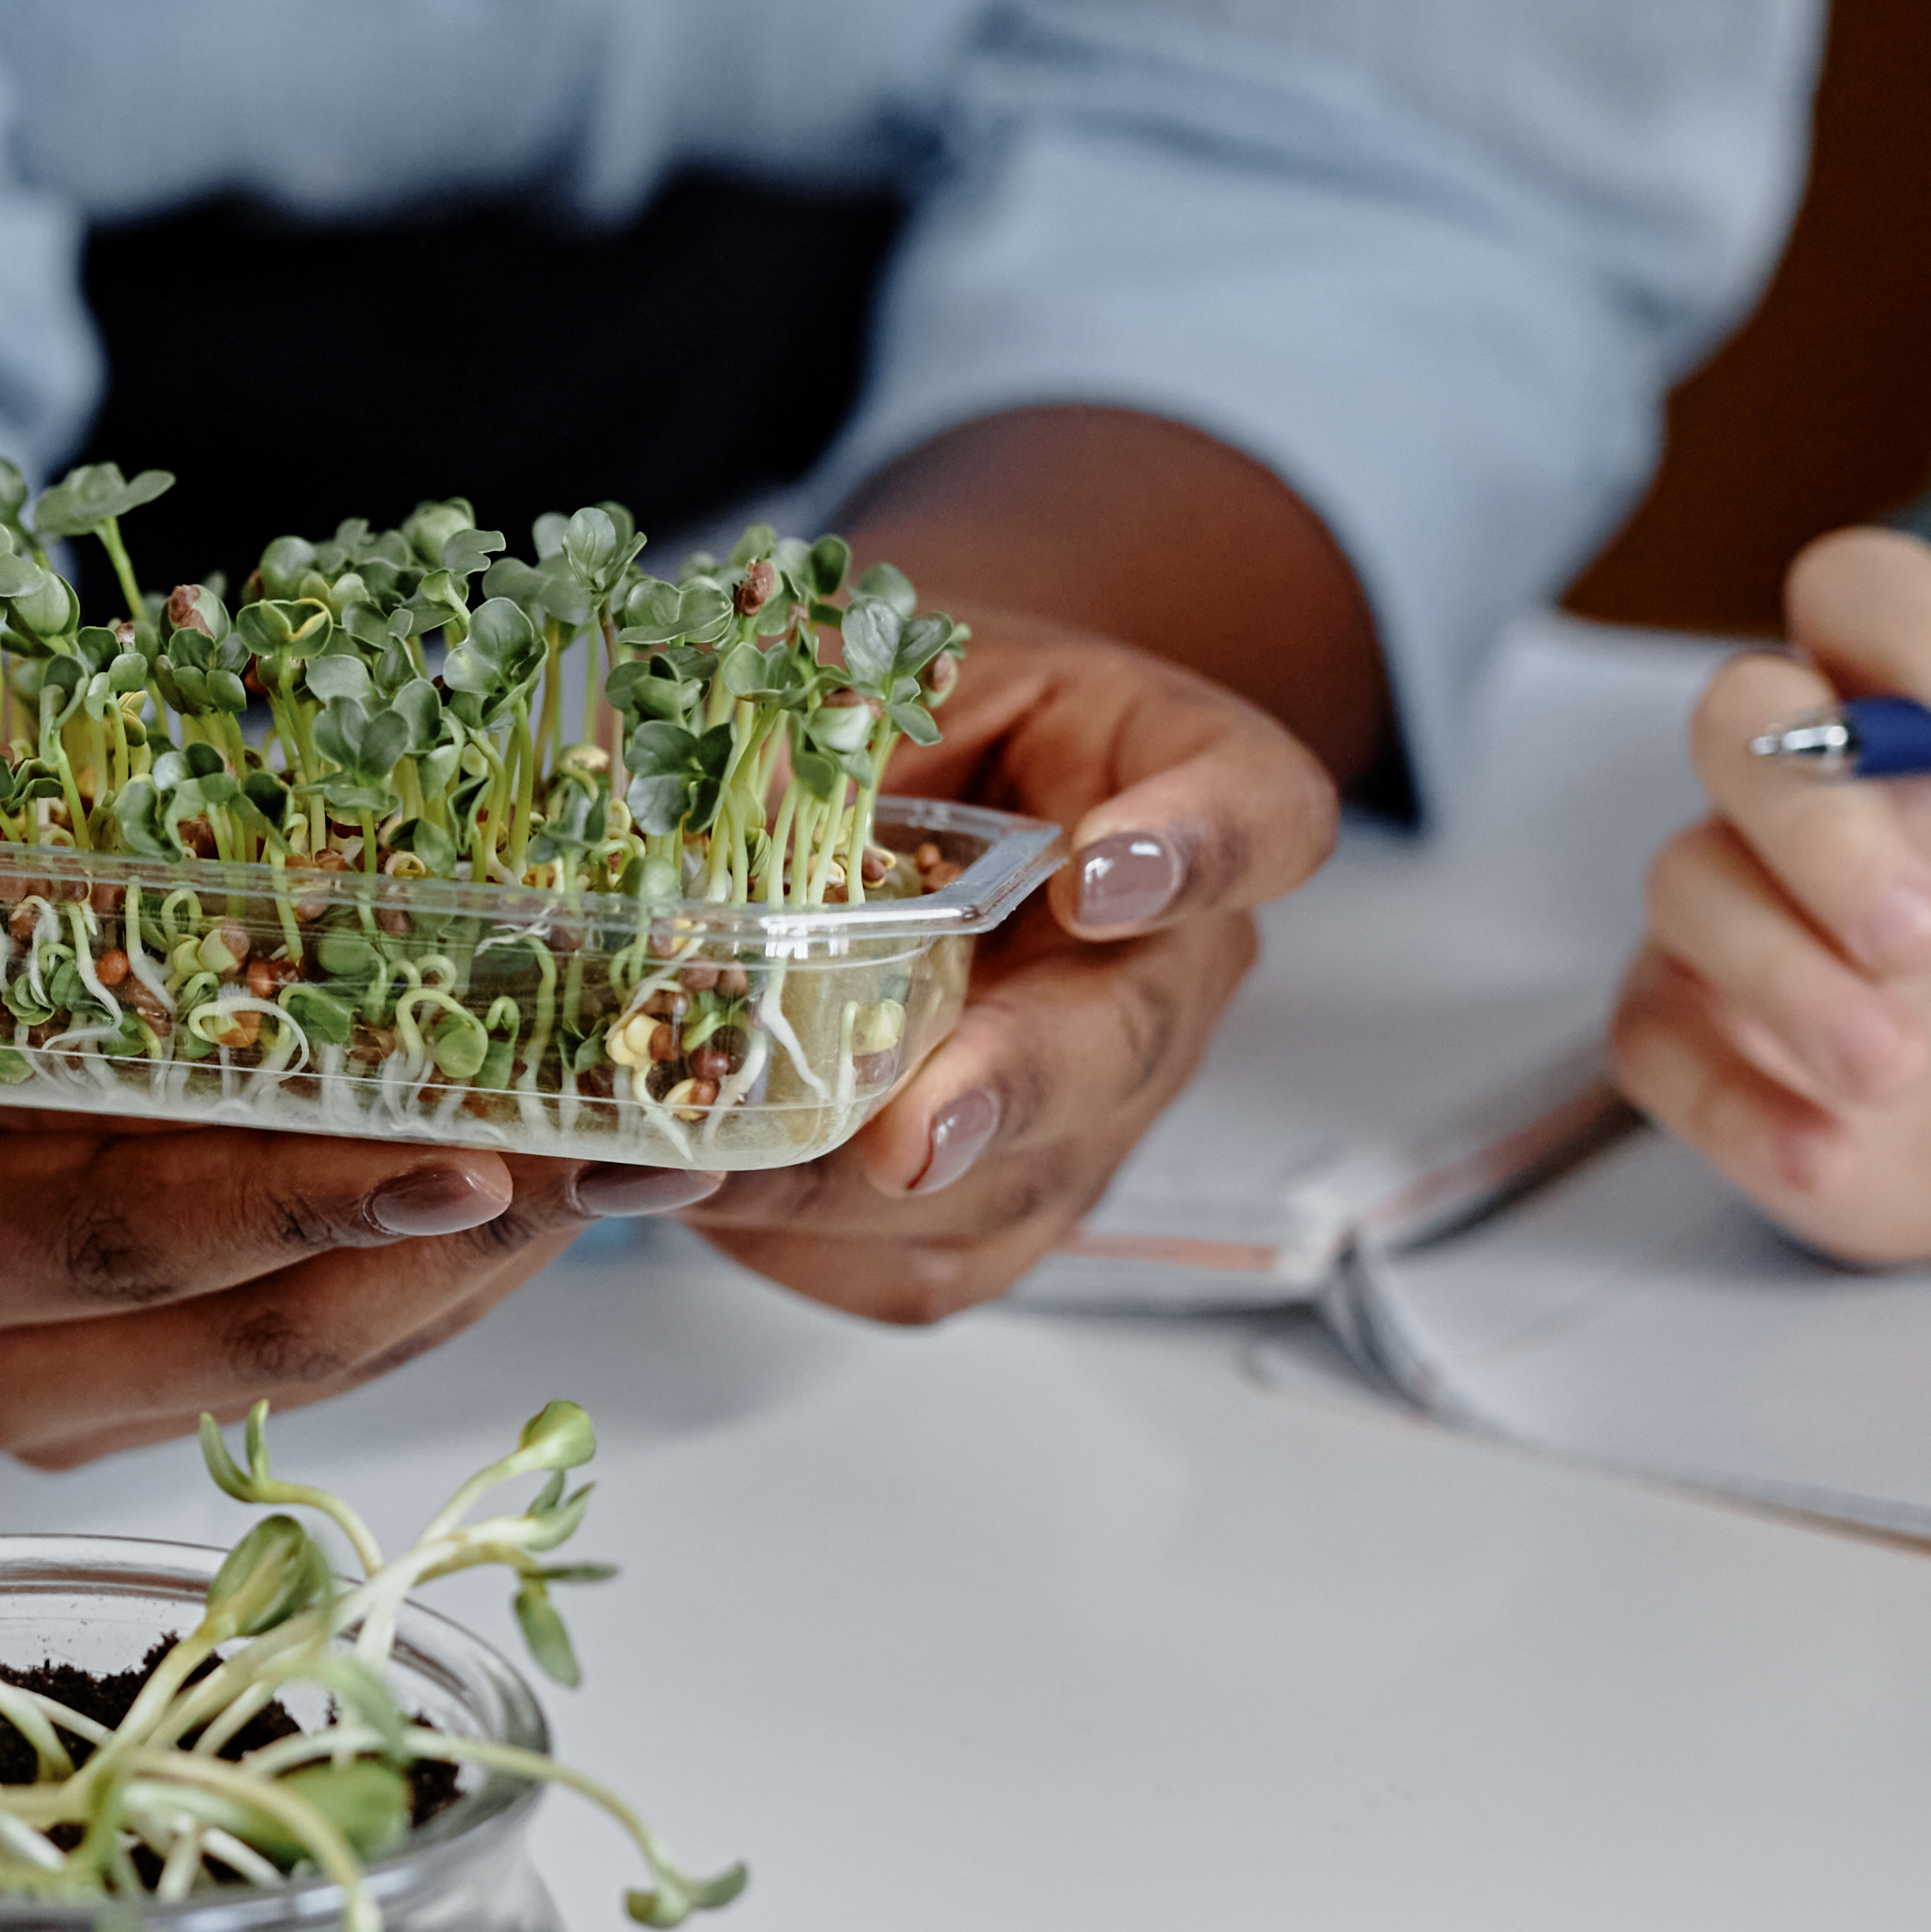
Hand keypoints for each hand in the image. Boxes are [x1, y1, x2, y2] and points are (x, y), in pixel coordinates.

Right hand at [0, 710, 575, 1466]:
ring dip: (492, 1259)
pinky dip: (456, 1256)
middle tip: (629, 1142)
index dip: (293, 1206)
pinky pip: (339, 1334)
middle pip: (255, 1331)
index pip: (108, 1242)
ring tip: (647, 1143)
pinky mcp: (155, 1366)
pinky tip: (570, 1164)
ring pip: (325, 1352)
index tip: (471, 1148)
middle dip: (456, 1245)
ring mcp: (73, 1382)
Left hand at [608, 611, 1338, 1320]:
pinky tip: (683, 1195)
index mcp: (1172, 779)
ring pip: (1005, 1186)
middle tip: (908, 1133)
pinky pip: (917, 1263)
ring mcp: (1098, 1104)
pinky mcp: (1006, 1207)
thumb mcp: (855, 668)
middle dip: (1003, 1090)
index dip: (1199, 849)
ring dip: (837, 1193)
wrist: (898, 800)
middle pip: (1121, 1044)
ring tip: (679, 1170)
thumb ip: (801, 723)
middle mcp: (1166, 966)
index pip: (1260, 813)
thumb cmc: (900, 715)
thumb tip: (670, 816)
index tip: (1099, 874)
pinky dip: (793, 1242)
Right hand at [1609, 522, 1930, 1264]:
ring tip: (1898, 1066)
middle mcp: (1803, 794)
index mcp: (1916, 719)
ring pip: (1689, 883)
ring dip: (1790, 979)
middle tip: (1924, 934)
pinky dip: (1738, 1100)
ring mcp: (1728, 909)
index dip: (1918, 629)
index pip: (1859, 592)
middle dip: (1822, 824)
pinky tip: (1830, 1145)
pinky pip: (1652, 1041)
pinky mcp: (1682, 1027)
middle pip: (1736, 718)